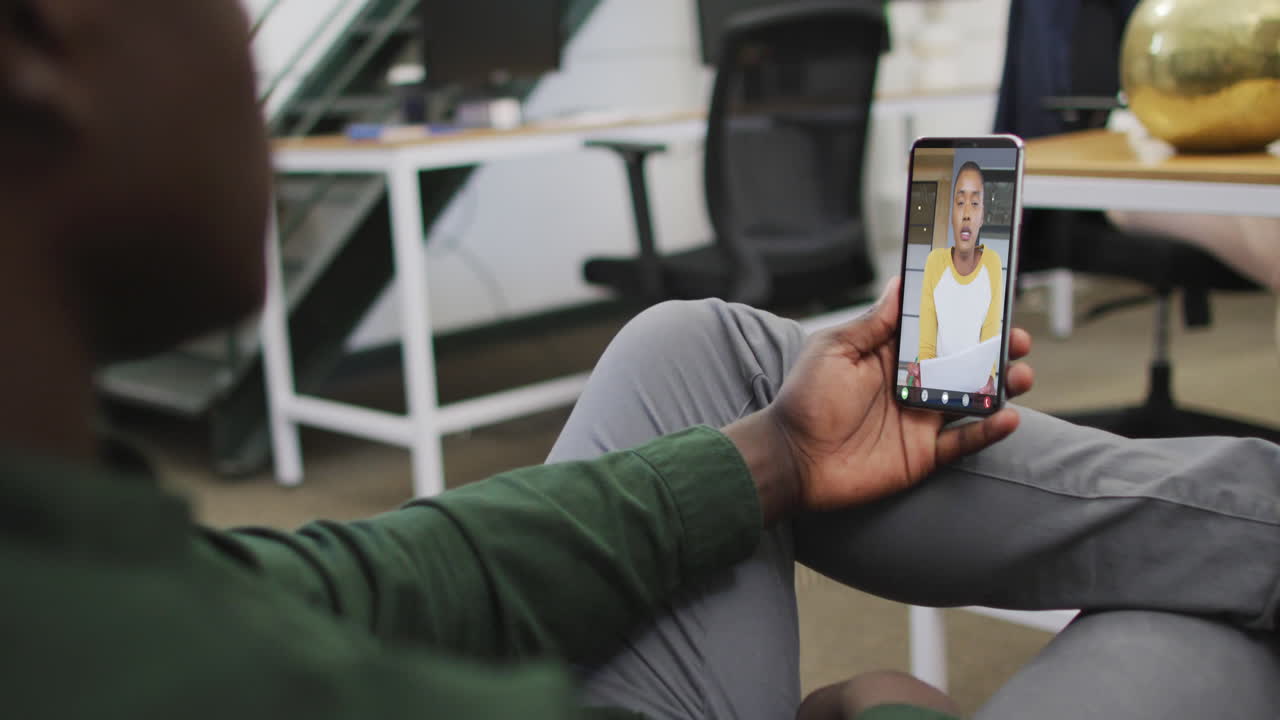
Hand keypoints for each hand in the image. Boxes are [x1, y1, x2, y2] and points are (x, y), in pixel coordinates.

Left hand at [725, 276, 1033, 522]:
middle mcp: (911, 384)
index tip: (990, 296)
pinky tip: (1008, 417)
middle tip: (1016, 338)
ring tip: (1020, 374)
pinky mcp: (923, 454)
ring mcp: (920, 419)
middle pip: (963, 362)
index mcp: (890, 355)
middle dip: (994, 348)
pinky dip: (988, 430)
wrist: (792, 458)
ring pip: (972, 398)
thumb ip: (874, 322)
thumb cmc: (805, 399)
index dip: (963, 315)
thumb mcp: (835, 349)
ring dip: (1000, 385)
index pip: (935, 330)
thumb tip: (900, 283)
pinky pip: (965, 442)